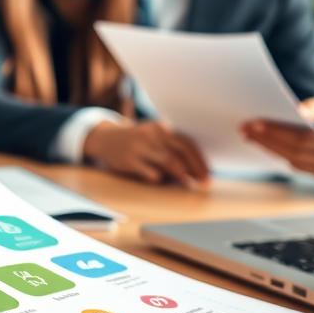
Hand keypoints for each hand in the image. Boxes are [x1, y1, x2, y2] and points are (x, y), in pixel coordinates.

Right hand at [83, 120, 209, 185]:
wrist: (106, 139)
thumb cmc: (137, 141)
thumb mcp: (154, 137)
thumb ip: (171, 148)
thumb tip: (195, 170)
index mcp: (161, 127)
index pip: (186, 143)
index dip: (199, 159)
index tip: (207, 173)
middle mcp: (152, 135)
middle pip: (180, 152)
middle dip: (195, 169)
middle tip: (204, 182)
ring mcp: (140, 147)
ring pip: (168, 161)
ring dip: (182, 175)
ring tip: (189, 185)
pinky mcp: (129, 160)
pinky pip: (150, 172)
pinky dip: (160, 178)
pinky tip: (165, 183)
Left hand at [240, 93, 313, 185]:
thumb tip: (296, 110)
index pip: (302, 137)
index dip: (276, 132)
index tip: (254, 123)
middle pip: (295, 152)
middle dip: (267, 140)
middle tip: (245, 129)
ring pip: (295, 163)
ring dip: (270, 150)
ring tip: (251, 137)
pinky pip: (300, 168)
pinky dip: (282, 157)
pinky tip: (267, 146)